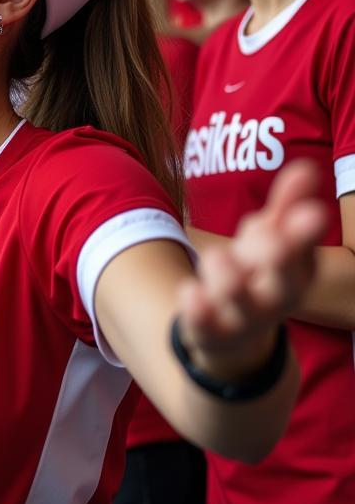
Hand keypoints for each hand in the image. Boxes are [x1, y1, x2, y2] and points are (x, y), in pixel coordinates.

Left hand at [178, 161, 326, 377]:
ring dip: (230, 281)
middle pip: (283, 286)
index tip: (313, 211)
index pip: (304, 255)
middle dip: (279, 260)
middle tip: (271, 235)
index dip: (306, 235)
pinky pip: (204, 325)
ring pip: (238, 303)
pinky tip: (190, 292)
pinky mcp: (210, 333)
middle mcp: (273, 300)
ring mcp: (241, 319)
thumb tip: (307, 166)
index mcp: (293, 275)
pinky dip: (198, 310)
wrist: (233, 336)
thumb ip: (286, 206)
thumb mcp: (272, 238)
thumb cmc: (257, 273)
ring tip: (220, 257)